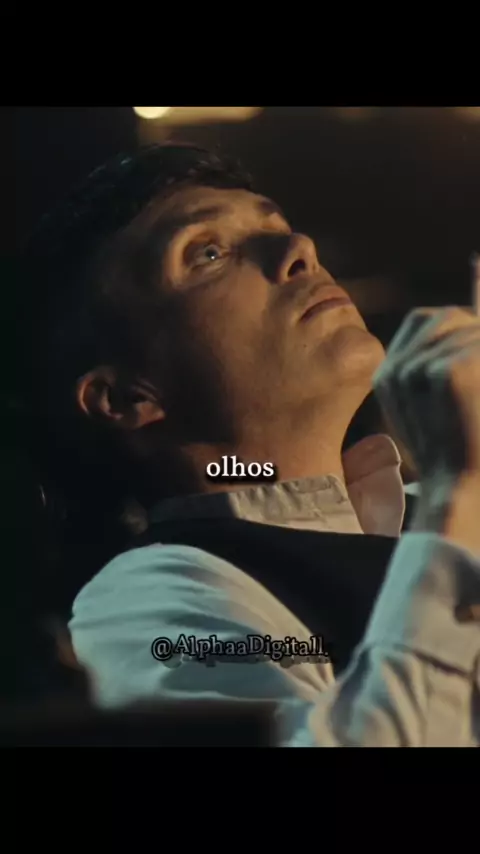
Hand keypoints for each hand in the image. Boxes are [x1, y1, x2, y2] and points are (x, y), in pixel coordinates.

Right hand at [373, 307, 479, 550]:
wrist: (468, 492)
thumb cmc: (461, 445)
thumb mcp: (446, 390)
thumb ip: (456, 336)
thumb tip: (479, 259)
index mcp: (389, 375)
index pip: (429, 319)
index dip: (462, 328)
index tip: (471, 365)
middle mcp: (397, 369)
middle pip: (452, 318)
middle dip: (476, 339)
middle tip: (477, 392)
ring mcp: (420, 368)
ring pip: (471, 328)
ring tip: (479, 401)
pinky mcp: (448, 372)